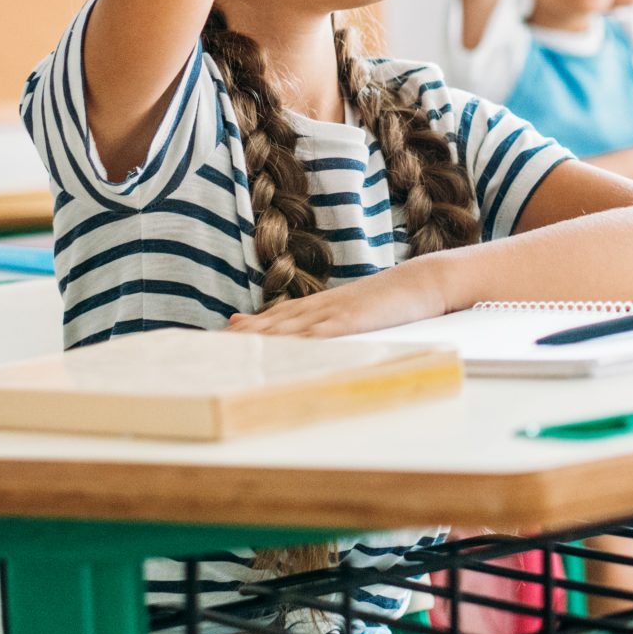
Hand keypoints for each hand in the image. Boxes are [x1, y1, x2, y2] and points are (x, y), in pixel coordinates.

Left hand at [227, 258, 452, 337]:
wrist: (424, 281)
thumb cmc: (392, 301)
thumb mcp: (355, 312)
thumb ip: (330, 322)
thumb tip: (308, 333)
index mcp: (322, 306)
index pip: (275, 318)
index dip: (247, 328)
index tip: (218, 337)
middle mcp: (321, 307)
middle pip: (272, 323)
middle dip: (241, 336)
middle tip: (208, 347)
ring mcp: (335, 313)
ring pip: (288, 328)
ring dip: (257, 338)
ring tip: (229, 348)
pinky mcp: (352, 321)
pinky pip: (320, 335)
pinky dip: (298, 343)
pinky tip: (280, 351)